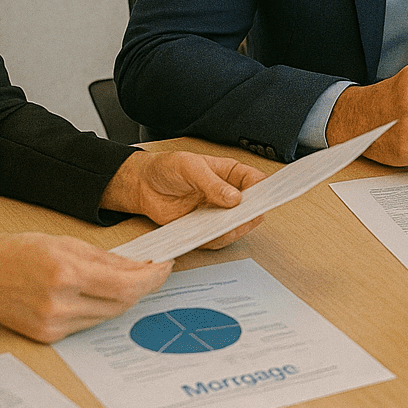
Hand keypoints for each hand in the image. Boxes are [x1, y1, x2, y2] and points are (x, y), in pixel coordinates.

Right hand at [0, 233, 172, 342]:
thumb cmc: (19, 251)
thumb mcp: (66, 242)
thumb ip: (107, 257)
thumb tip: (141, 266)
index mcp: (65, 272)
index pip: (125, 284)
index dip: (152, 277)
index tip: (165, 267)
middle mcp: (59, 303)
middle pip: (121, 303)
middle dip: (143, 287)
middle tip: (154, 272)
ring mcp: (53, 324)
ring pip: (107, 315)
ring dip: (124, 298)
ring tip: (129, 280)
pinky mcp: (48, 336)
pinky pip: (88, 323)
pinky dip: (101, 308)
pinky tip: (101, 294)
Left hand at [100, 150, 266, 246]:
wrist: (142, 185)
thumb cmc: (166, 168)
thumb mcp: (190, 168)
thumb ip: (213, 183)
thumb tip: (235, 198)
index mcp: (229, 173)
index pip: (254, 181)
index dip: (263, 189)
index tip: (265, 197)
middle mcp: (226, 194)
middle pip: (249, 207)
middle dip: (251, 213)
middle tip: (248, 217)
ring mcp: (215, 212)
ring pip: (235, 225)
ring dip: (235, 229)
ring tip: (230, 228)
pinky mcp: (202, 227)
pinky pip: (215, 238)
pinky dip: (217, 239)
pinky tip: (214, 235)